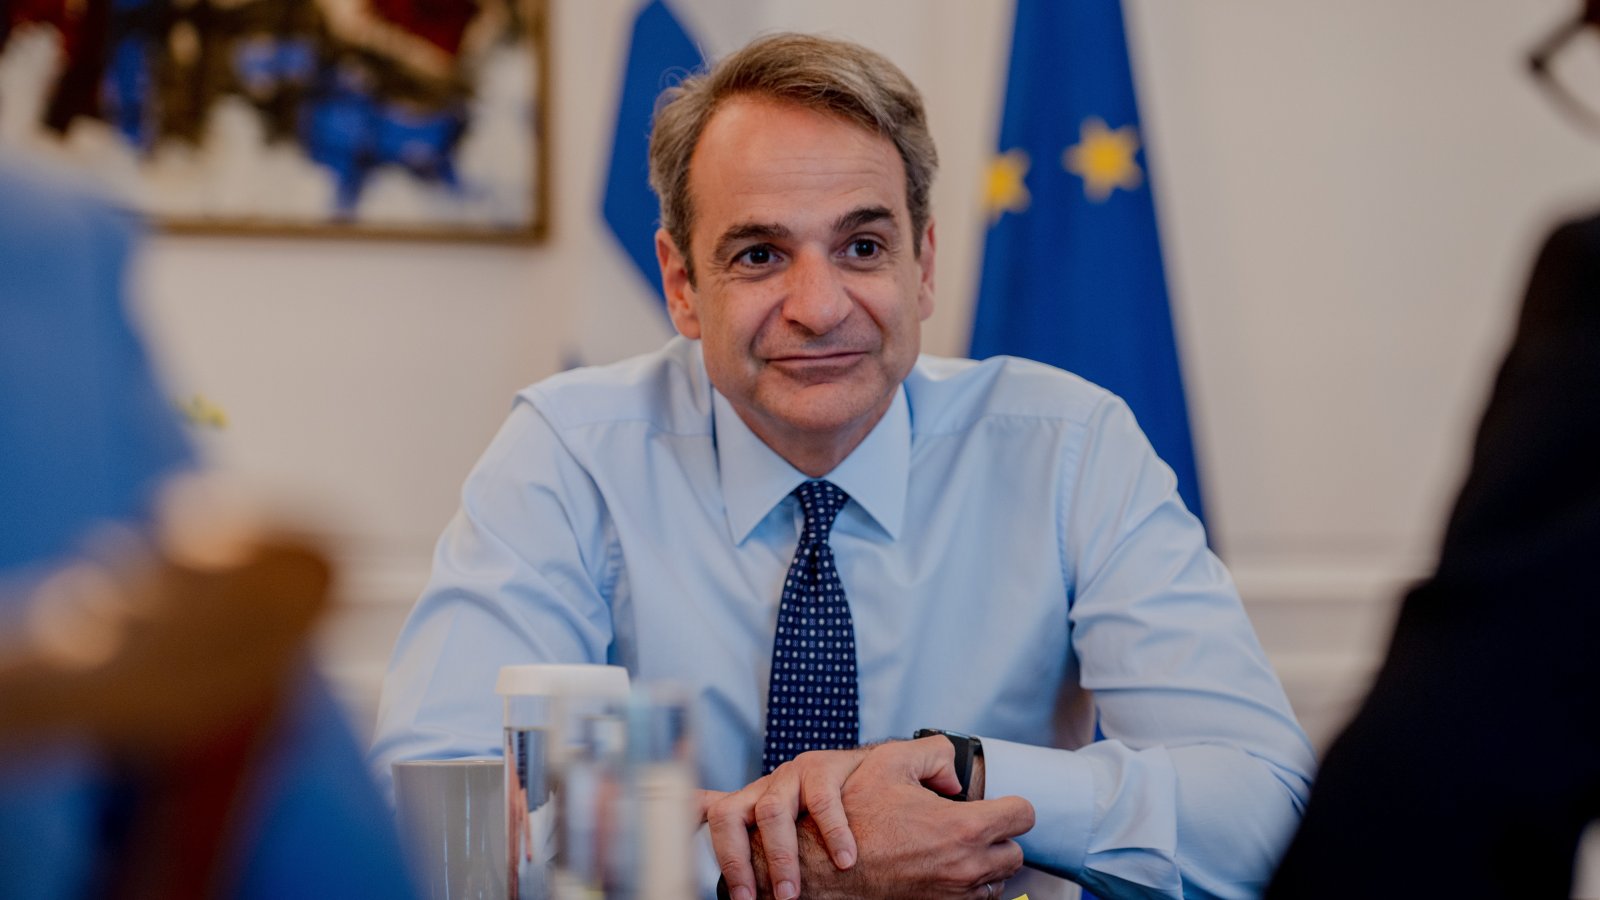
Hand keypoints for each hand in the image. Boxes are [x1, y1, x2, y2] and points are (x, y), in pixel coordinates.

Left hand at [702, 747, 871, 899]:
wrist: (868, 772)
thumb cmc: (822, 816)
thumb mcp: (785, 830)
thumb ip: (760, 851)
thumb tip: (746, 895)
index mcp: (747, 804)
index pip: (705, 811)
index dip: (685, 828)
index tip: (678, 858)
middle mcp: (762, 788)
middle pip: (727, 815)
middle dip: (734, 861)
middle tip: (746, 899)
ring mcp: (790, 775)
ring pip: (771, 811)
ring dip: (780, 858)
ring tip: (789, 894)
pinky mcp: (823, 767)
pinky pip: (823, 801)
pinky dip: (833, 834)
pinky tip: (844, 860)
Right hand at [749, 738, 1032, 898]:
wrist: (827, 867)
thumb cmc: (856, 816)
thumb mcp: (889, 763)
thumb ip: (933, 753)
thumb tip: (955, 776)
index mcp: (963, 827)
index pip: (1023, 815)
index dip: (1012, 803)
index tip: (998, 803)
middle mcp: (968, 866)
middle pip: (1016, 853)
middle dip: (1000, 837)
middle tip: (975, 824)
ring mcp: (956, 893)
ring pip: (998, 881)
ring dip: (986, 864)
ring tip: (956, 847)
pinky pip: (975, 899)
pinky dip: (968, 884)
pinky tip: (943, 866)